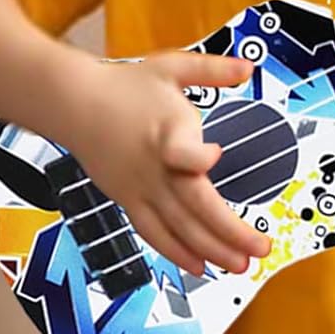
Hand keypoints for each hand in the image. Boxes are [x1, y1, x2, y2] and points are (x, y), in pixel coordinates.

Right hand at [63, 48, 272, 278]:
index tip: (216, 153)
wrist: (74, 103)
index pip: (180, 151)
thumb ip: (212, 68)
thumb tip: (247, 66)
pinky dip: (177, 253)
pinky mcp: (128, 201)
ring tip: (239, 265)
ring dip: (211, 250)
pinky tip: (200, 266)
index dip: (198, 156)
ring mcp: (140, 189)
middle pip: (193, 205)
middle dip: (230, 232)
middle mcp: (155, 168)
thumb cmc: (124, 85)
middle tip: (260, 249)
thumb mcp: (172, 67)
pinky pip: (154, 234)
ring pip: (178, 228)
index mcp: (166, 132)